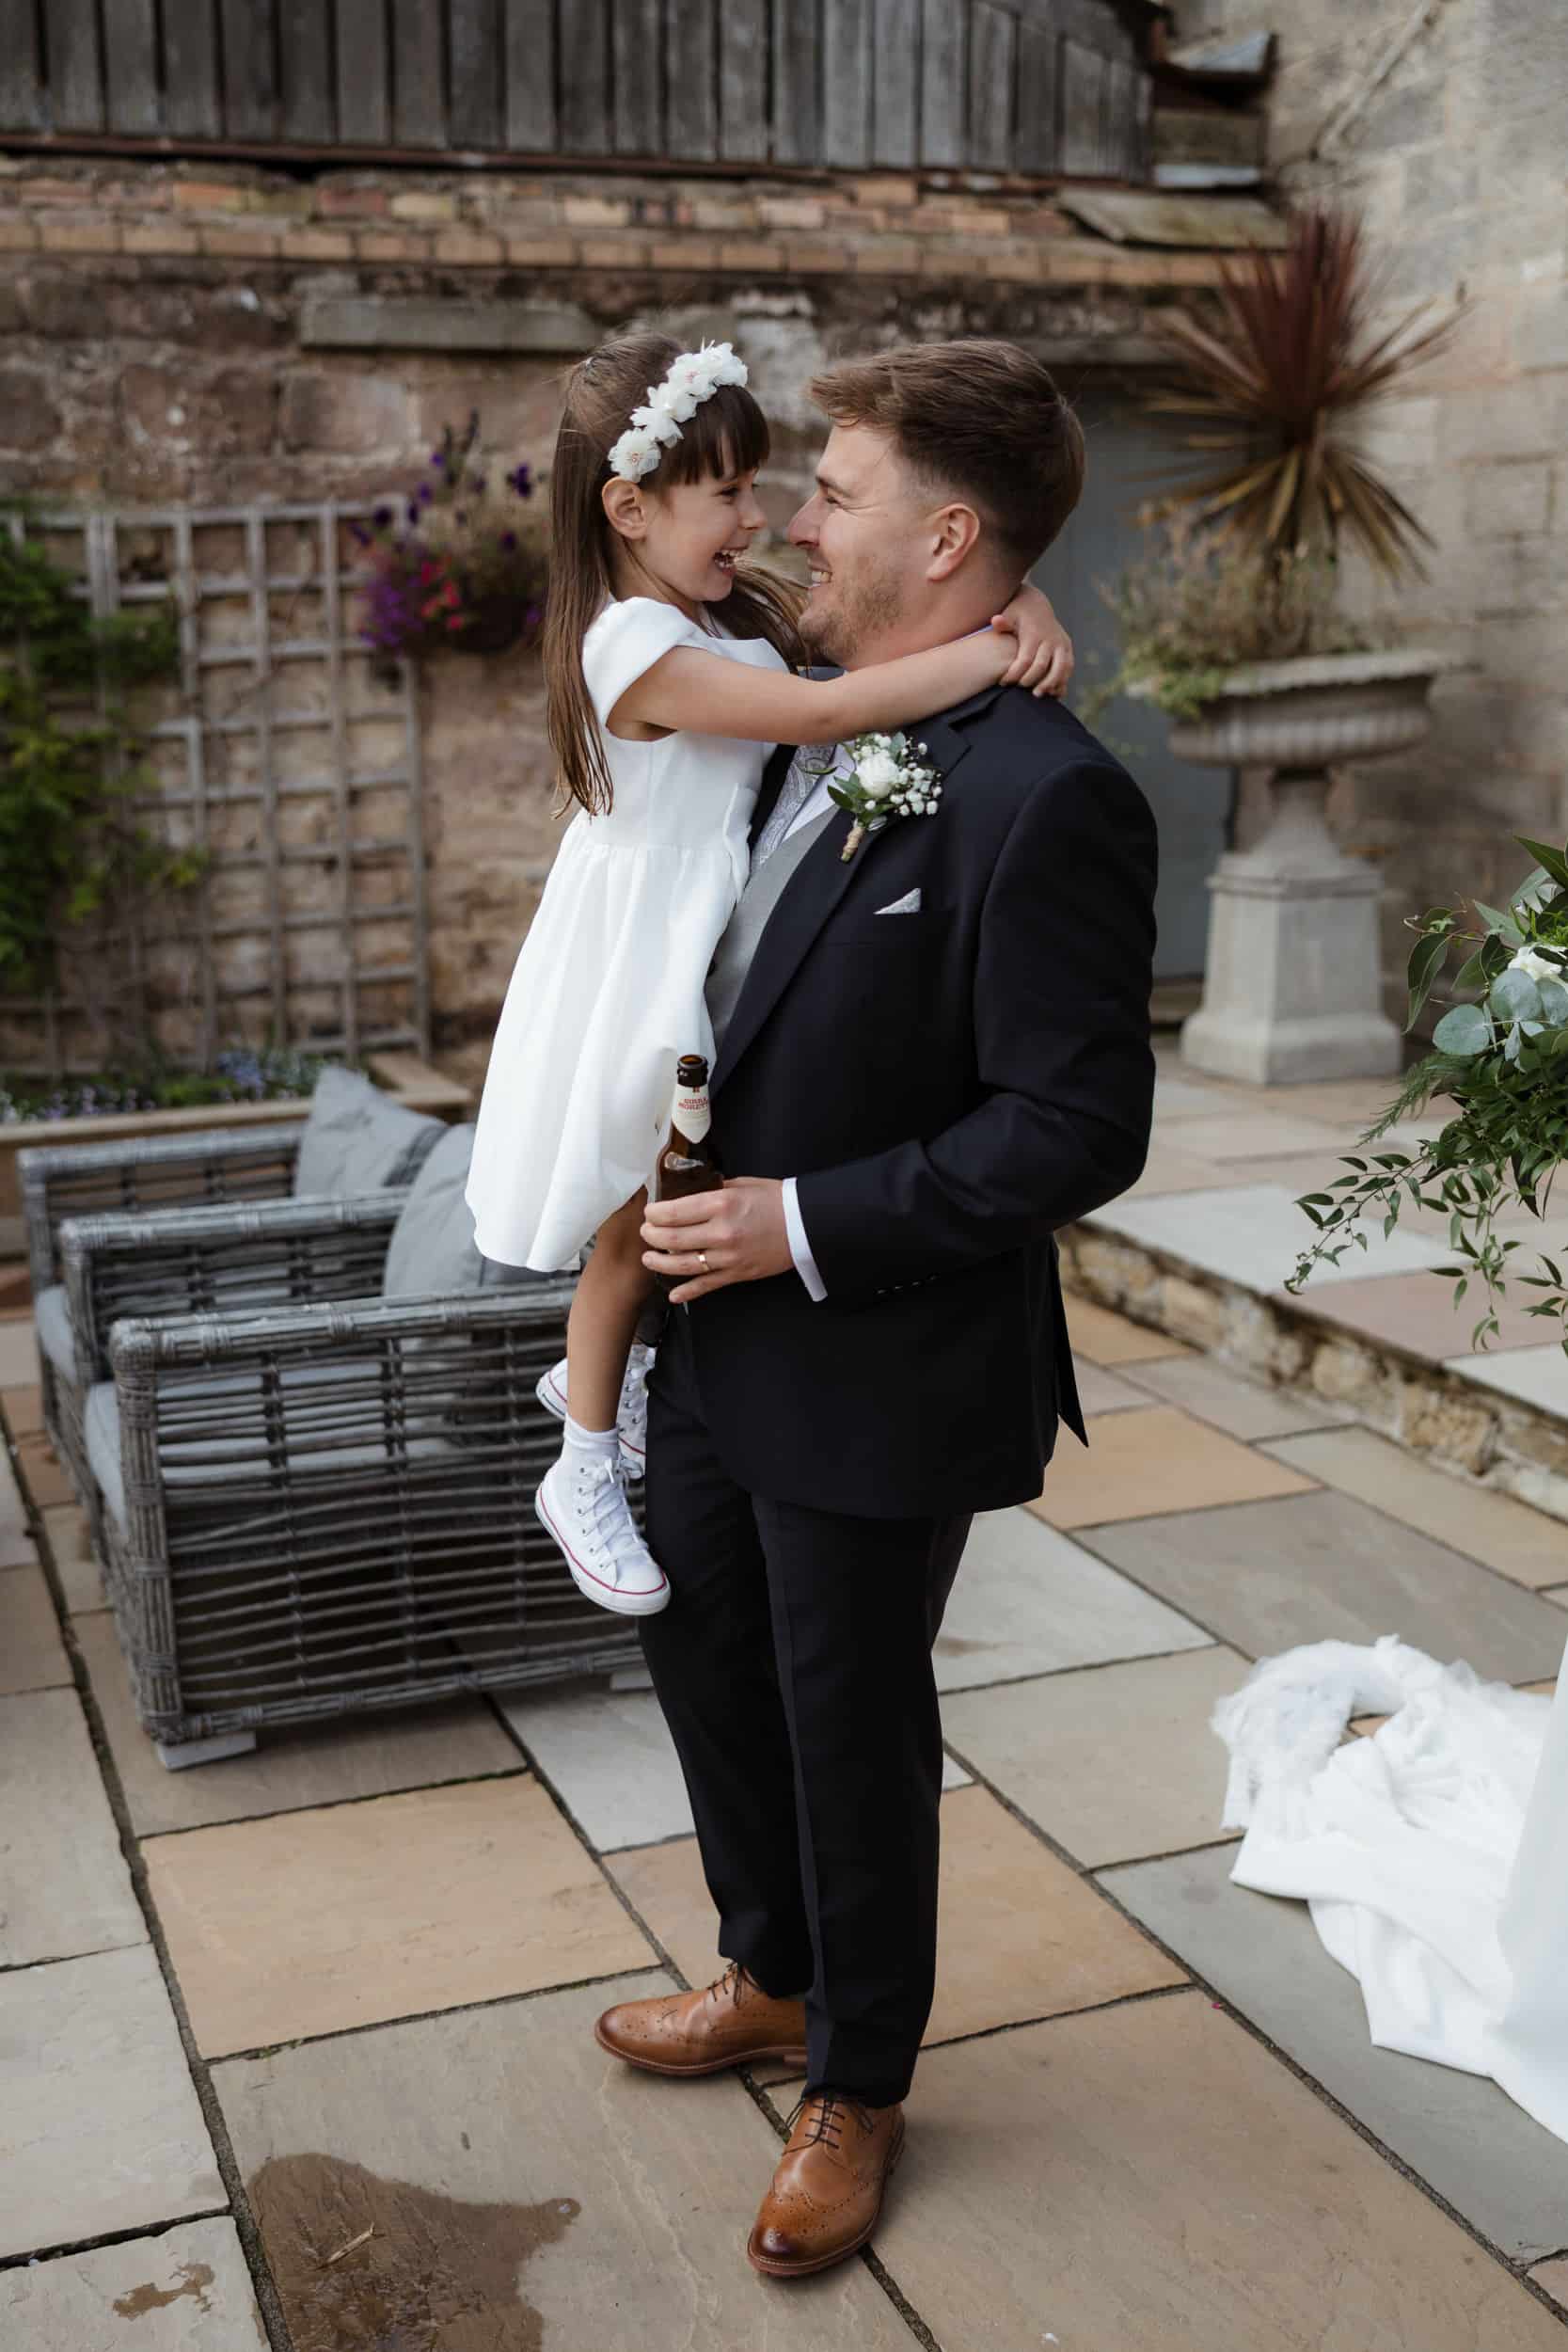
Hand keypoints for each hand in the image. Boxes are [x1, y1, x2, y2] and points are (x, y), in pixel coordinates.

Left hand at [642, 1177, 794, 1302]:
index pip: (674, 1212)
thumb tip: (690, 1195)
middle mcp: (721, 1232)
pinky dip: (688, 1292)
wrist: (806, 1225)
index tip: (649, 1212)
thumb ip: (713, 1191)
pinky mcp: (736, 1274)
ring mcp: (728, 1257)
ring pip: (683, 1265)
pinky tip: (673, 1295)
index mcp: (721, 1205)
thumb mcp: (742, 1185)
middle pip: (672, 1239)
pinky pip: (707, 1285)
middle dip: (652, 1236)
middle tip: (646, 1233)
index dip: (654, 1213)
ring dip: (660, 1263)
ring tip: (649, 1259)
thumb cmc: (776, 1200)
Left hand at [990, 582, 1074, 697]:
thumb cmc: (1017, 615)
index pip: (1025, 659)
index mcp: (1035, 634)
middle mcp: (1051, 639)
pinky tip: (1052, 694)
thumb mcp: (1009, 615)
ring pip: (1060, 669)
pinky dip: (1061, 682)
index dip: (1014, 674)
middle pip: (1042, 666)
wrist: (1037, 606)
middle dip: (1030, 680)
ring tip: (1037, 695)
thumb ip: (1003, 622)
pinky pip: (1068, 669)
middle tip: (1018, 690)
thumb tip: (996, 621)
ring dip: (1050, 684)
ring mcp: (1062, 645)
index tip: (1003, 682)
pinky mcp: (1067, 650)